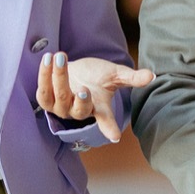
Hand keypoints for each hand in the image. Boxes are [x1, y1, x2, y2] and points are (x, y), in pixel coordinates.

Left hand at [35, 52, 154, 141]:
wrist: (77, 71)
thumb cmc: (97, 76)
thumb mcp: (115, 75)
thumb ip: (131, 77)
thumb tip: (152, 75)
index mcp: (98, 109)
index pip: (106, 120)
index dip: (110, 128)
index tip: (114, 136)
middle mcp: (79, 112)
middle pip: (80, 109)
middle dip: (81, 99)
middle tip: (85, 87)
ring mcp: (62, 108)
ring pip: (59, 97)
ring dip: (59, 77)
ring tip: (61, 57)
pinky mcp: (47, 100)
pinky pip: (42, 91)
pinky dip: (44, 75)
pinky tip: (48, 59)